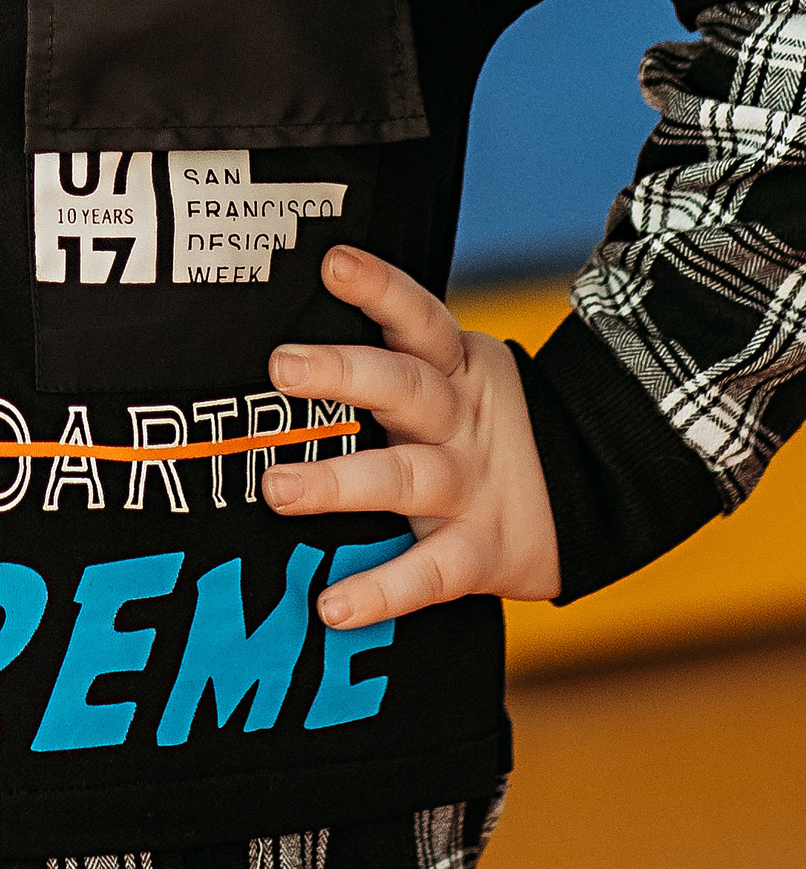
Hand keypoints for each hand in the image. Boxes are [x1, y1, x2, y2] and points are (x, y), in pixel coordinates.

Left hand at [260, 242, 560, 629]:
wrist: (590, 494)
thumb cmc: (481, 429)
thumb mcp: (454, 378)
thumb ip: (390, 363)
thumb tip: (288, 343)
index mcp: (453, 368)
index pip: (418, 317)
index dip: (380, 287)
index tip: (334, 263)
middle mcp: (458, 419)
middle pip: (404, 386)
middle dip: (343, 373)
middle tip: (282, 366)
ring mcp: (469, 486)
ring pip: (405, 478)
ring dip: (340, 483)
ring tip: (278, 487)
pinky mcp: (480, 552)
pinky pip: (429, 573)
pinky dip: (381, 591)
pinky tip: (333, 604)